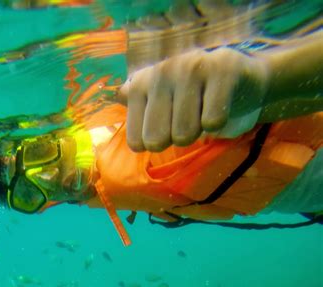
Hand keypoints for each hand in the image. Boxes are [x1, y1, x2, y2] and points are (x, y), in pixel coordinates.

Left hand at [119, 46, 269, 150]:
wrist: (244, 79)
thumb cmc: (196, 98)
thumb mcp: (160, 100)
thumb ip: (135, 102)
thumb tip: (117, 96)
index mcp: (142, 83)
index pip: (137, 142)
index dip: (157, 143)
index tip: (169, 124)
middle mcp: (162, 70)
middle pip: (158, 140)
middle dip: (177, 139)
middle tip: (189, 119)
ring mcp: (191, 66)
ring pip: (185, 133)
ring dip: (199, 131)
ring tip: (205, 110)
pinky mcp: (223, 69)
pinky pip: (212, 122)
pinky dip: (219, 124)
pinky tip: (221, 104)